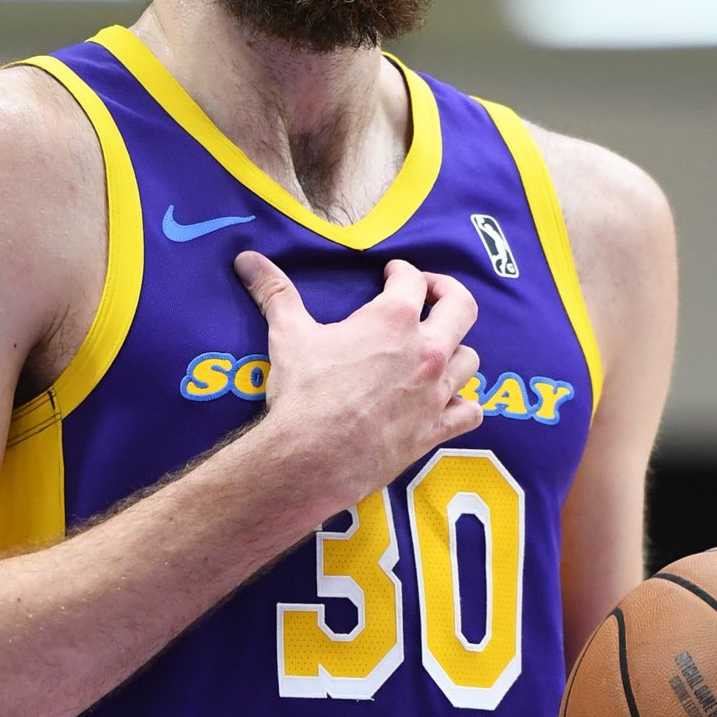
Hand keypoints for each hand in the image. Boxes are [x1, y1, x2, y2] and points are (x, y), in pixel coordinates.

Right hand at [235, 251, 482, 506]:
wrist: (311, 457)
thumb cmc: (303, 393)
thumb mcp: (288, 335)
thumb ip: (274, 292)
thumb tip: (247, 259)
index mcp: (394, 319)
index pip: (411, 278)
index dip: (401, 270)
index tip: (392, 273)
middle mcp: (425, 350)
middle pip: (462, 307)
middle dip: (447, 293)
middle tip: (431, 293)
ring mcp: (435, 391)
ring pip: (469, 359)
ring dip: (456, 349)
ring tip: (439, 348)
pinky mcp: (435, 429)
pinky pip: (469, 412)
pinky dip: (463, 404)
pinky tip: (450, 402)